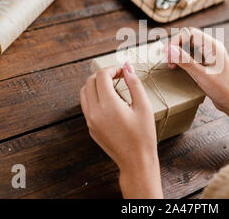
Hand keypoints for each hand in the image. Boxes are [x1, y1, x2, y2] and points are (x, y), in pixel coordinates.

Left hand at [80, 62, 162, 197]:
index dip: (113, 69)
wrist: (136, 161)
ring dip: (96, 85)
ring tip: (114, 88)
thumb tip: (127, 67)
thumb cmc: (144, 135)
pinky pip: (86, 105)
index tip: (123, 71)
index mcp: (108, 106)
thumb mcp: (144, 107)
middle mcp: (94, 112)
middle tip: (119, 77)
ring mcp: (90, 120)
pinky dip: (95, 97)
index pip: (102, 76)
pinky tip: (111, 102)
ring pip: (84, 92)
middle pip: (90, 81)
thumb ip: (134, 84)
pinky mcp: (90, 127)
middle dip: (104, 75)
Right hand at [164, 27, 228, 116]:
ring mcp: (210, 55)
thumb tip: (170, 49)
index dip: (176, 40)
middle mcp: (212, 48)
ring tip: (172, 65)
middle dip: (176, 47)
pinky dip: (184, 60)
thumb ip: (185, 61)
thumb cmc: (223, 89)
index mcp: (213, 46)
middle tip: (167, 59)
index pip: (190, 33)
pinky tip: (179, 68)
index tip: (167, 52)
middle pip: (189, 39)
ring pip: (190, 47)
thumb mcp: (201, 75)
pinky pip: (193, 56)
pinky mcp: (208, 63)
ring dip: (179, 54)